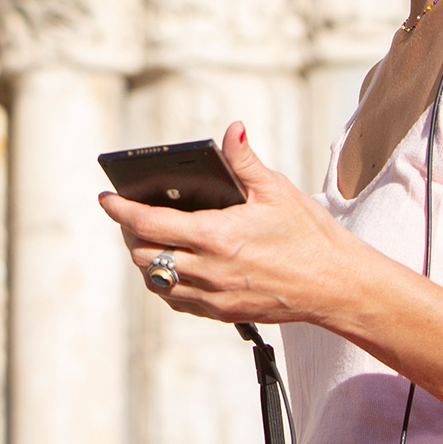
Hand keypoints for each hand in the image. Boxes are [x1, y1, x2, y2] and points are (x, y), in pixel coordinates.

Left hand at [98, 121, 349, 324]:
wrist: (335, 285)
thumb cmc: (309, 235)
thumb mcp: (276, 190)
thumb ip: (245, 160)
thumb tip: (231, 130)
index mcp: (217, 235)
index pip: (149, 223)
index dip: (121, 210)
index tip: (106, 198)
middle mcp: (208, 270)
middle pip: (144, 254)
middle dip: (129, 233)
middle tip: (128, 214)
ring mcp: (214, 296)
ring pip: (156, 281)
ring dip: (145, 259)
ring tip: (147, 238)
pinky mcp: (223, 313)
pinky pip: (178, 301)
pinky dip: (165, 283)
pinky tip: (173, 266)